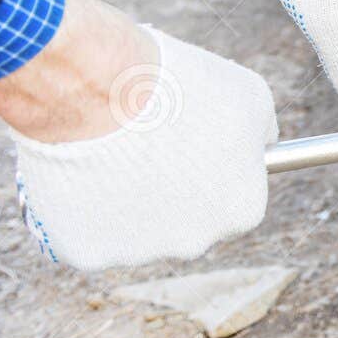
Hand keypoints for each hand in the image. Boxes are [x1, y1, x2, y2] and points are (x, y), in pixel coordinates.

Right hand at [7, 28, 277, 270]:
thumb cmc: (177, 84)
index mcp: (243, 210)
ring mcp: (138, 253)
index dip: (208, 165)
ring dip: (118, 196)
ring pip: (129, 227)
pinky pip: (82, 230)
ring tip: (102, 146)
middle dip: (165, 186)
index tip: (186, 140)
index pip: (233, 196)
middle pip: (183, 218)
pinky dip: (75, 205)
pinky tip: (74, 167)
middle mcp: (196, 243)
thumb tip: (263, 145)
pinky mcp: (84, 252)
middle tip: (142, 141)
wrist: (98, 88)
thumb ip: (262, 131)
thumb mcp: (248, 93)